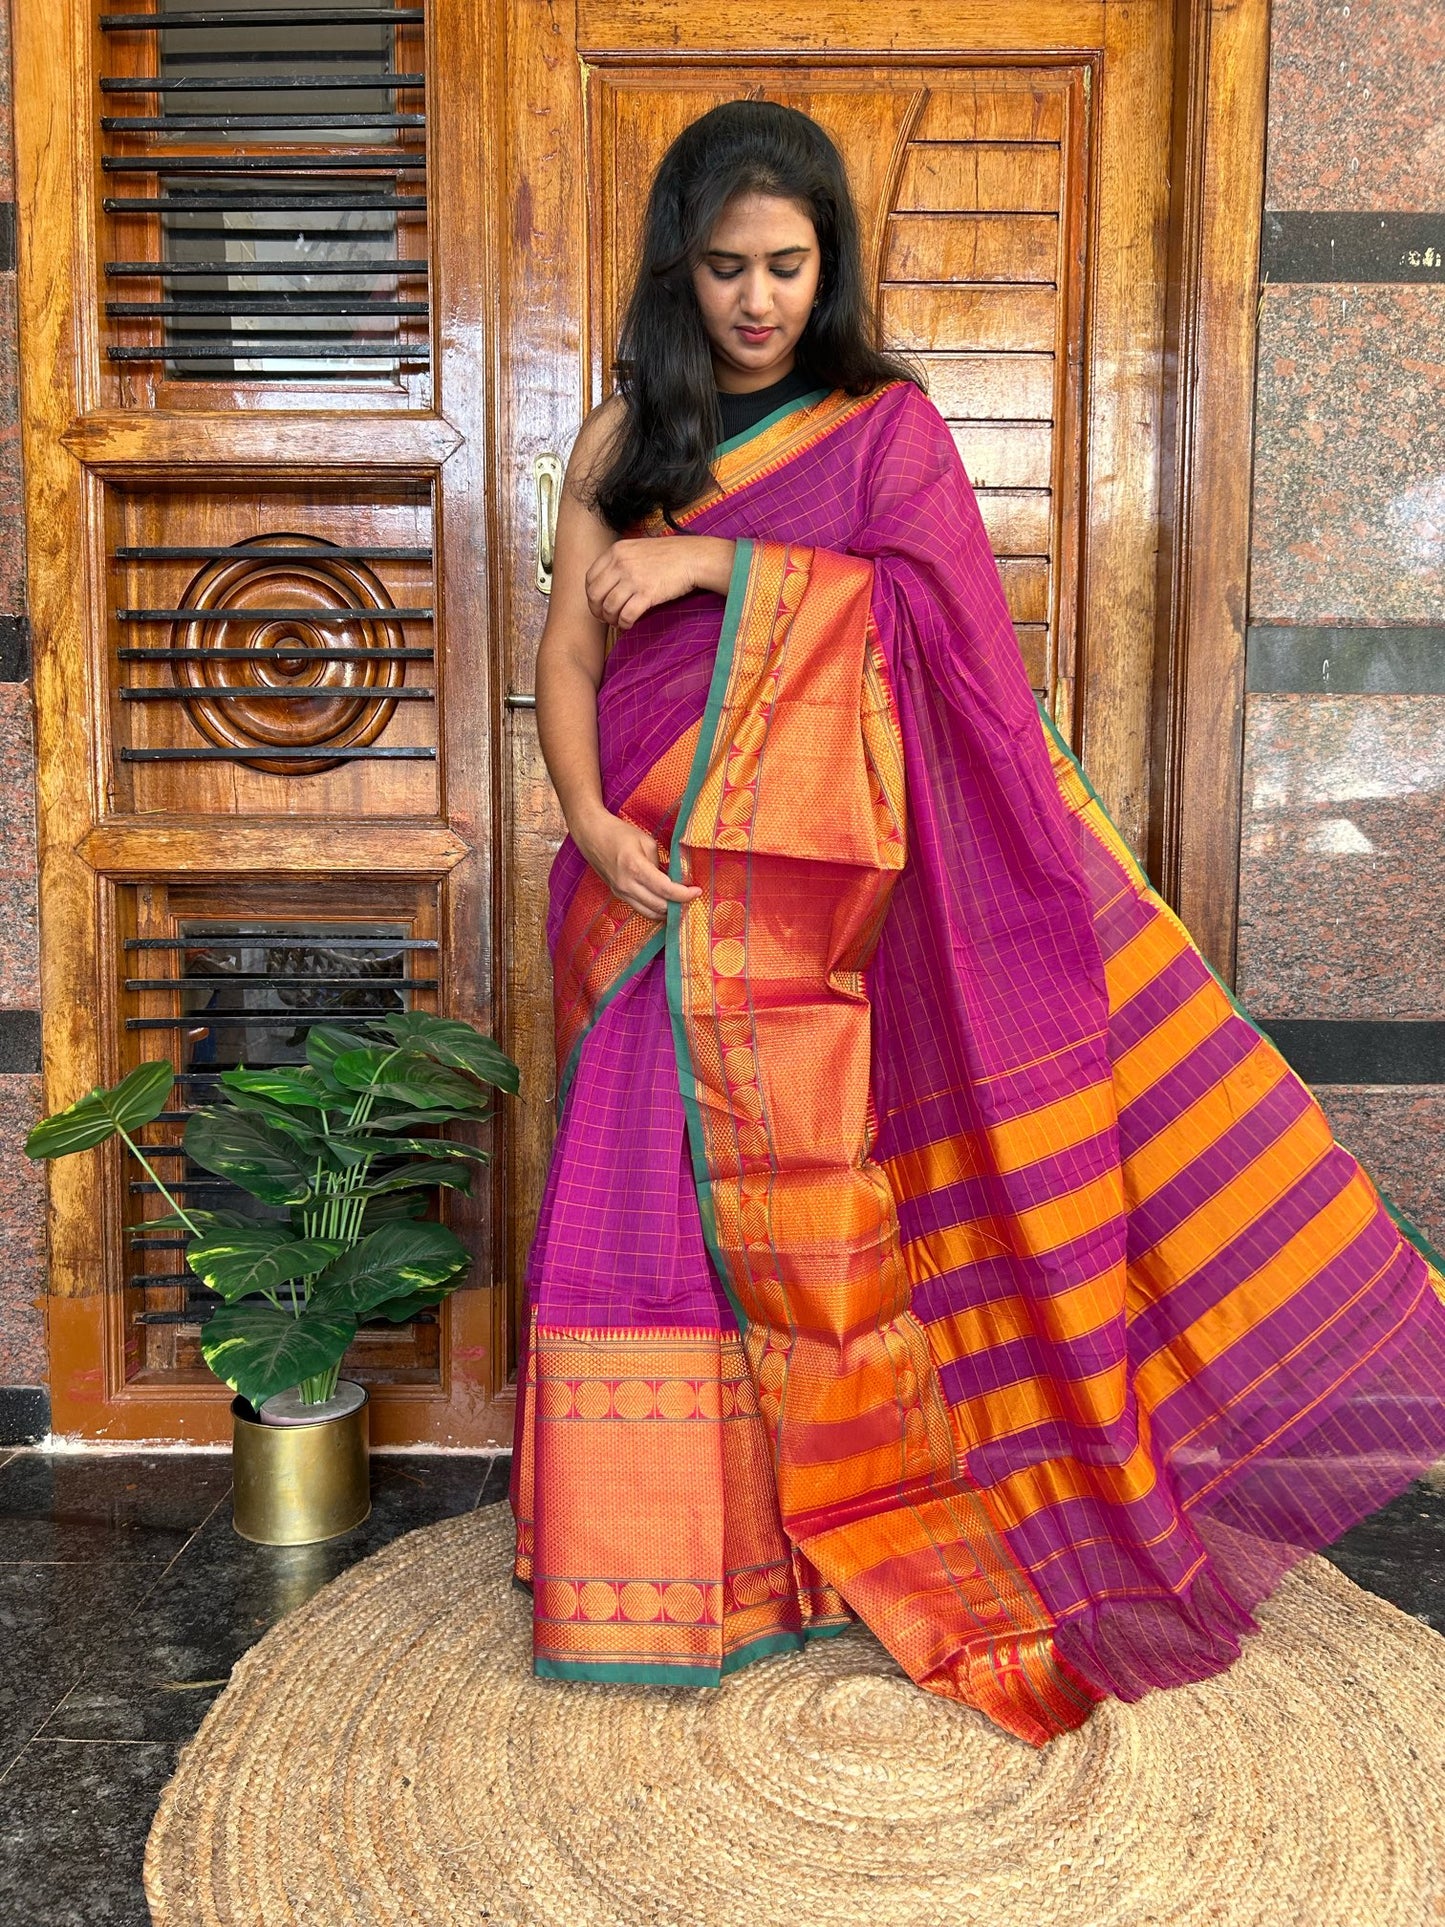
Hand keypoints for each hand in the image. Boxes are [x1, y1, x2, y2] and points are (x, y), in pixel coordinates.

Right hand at [573, 807, 703, 920]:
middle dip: (678, 905)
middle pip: (659, 906)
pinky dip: (654, 909)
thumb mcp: (645, 841)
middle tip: (691, 898)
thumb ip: (660, 862)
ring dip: (666, 911)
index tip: (697, 891)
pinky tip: (664, 902)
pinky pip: (639, 908)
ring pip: (648, 912)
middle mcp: (626, 884)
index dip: (684, 894)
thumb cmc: (618, 833)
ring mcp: (620, 892)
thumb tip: (670, 878)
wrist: (590, 835)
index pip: (665, 889)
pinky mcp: (617, 894)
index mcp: (635, 867)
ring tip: (680, 903)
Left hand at [584, 536, 733, 630]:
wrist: (693, 557)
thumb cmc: (668, 555)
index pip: (590, 578)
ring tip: (618, 622)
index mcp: (616, 551)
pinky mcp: (647, 593)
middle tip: (605, 618)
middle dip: (597, 610)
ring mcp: (633, 578)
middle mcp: (621, 563)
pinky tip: (628, 624)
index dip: (591, 595)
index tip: (598, 604)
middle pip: (595, 594)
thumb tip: (606, 585)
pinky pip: (626, 615)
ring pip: (609, 607)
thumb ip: (620, 561)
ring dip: (611, 619)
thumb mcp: (637, 548)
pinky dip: (625, 624)